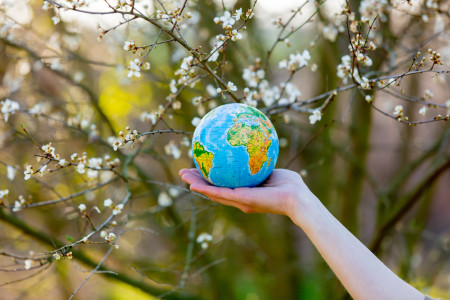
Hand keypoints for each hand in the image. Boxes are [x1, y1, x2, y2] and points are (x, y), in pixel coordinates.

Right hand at [179, 168, 313, 219]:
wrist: (296, 197)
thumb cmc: (289, 184)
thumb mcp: (270, 168)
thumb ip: (258, 161)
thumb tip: (250, 144)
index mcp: (244, 191)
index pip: (222, 184)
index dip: (208, 177)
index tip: (198, 166)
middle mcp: (239, 198)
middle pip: (213, 189)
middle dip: (197, 181)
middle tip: (184, 172)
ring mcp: (239, 200)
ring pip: (212, 193)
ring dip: (197, 186)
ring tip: (183, 177)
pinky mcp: (242, 200)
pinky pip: (221, 193)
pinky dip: (207, 190)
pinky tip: (195, 185)